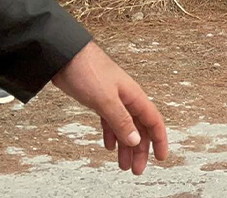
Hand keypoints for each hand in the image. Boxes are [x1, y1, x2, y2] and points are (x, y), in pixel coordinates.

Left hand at [50, 42, 169, 175]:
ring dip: (125, 146)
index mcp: (134, 97)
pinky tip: (109, 145)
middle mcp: (127, 99)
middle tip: (136, 170)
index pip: (153, 122)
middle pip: (139, 129)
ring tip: (122, 164)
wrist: (65, 56)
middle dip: (140, 150)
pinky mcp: (99, 100)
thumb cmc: (88, 71)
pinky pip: (110, 122)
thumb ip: (121, 121)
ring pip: (125, 128)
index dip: (159, 140)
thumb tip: (136, 140)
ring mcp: (113, 100)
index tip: (161, 158)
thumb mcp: (106, 100)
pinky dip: (111, 135)